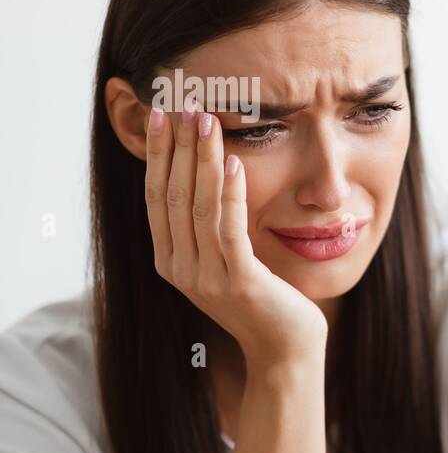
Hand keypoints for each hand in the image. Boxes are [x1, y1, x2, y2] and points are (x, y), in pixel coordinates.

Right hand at [144, 97, 327, 367]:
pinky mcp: (239, 282)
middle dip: (176, 146)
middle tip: (182, 104)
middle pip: (171, 194)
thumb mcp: (226, 260)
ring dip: (201, 159)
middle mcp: (180, 268)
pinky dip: (230, 193)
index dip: (157, 154)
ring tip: (206, 121)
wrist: (285, 348)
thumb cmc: (263, 299)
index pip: (156, 196)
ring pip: (197, 206)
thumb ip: (210, 226)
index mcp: (170, 260)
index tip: (161, 114)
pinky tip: (233, 163)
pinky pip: (228, 229)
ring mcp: (206, 277)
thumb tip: (209, 173)